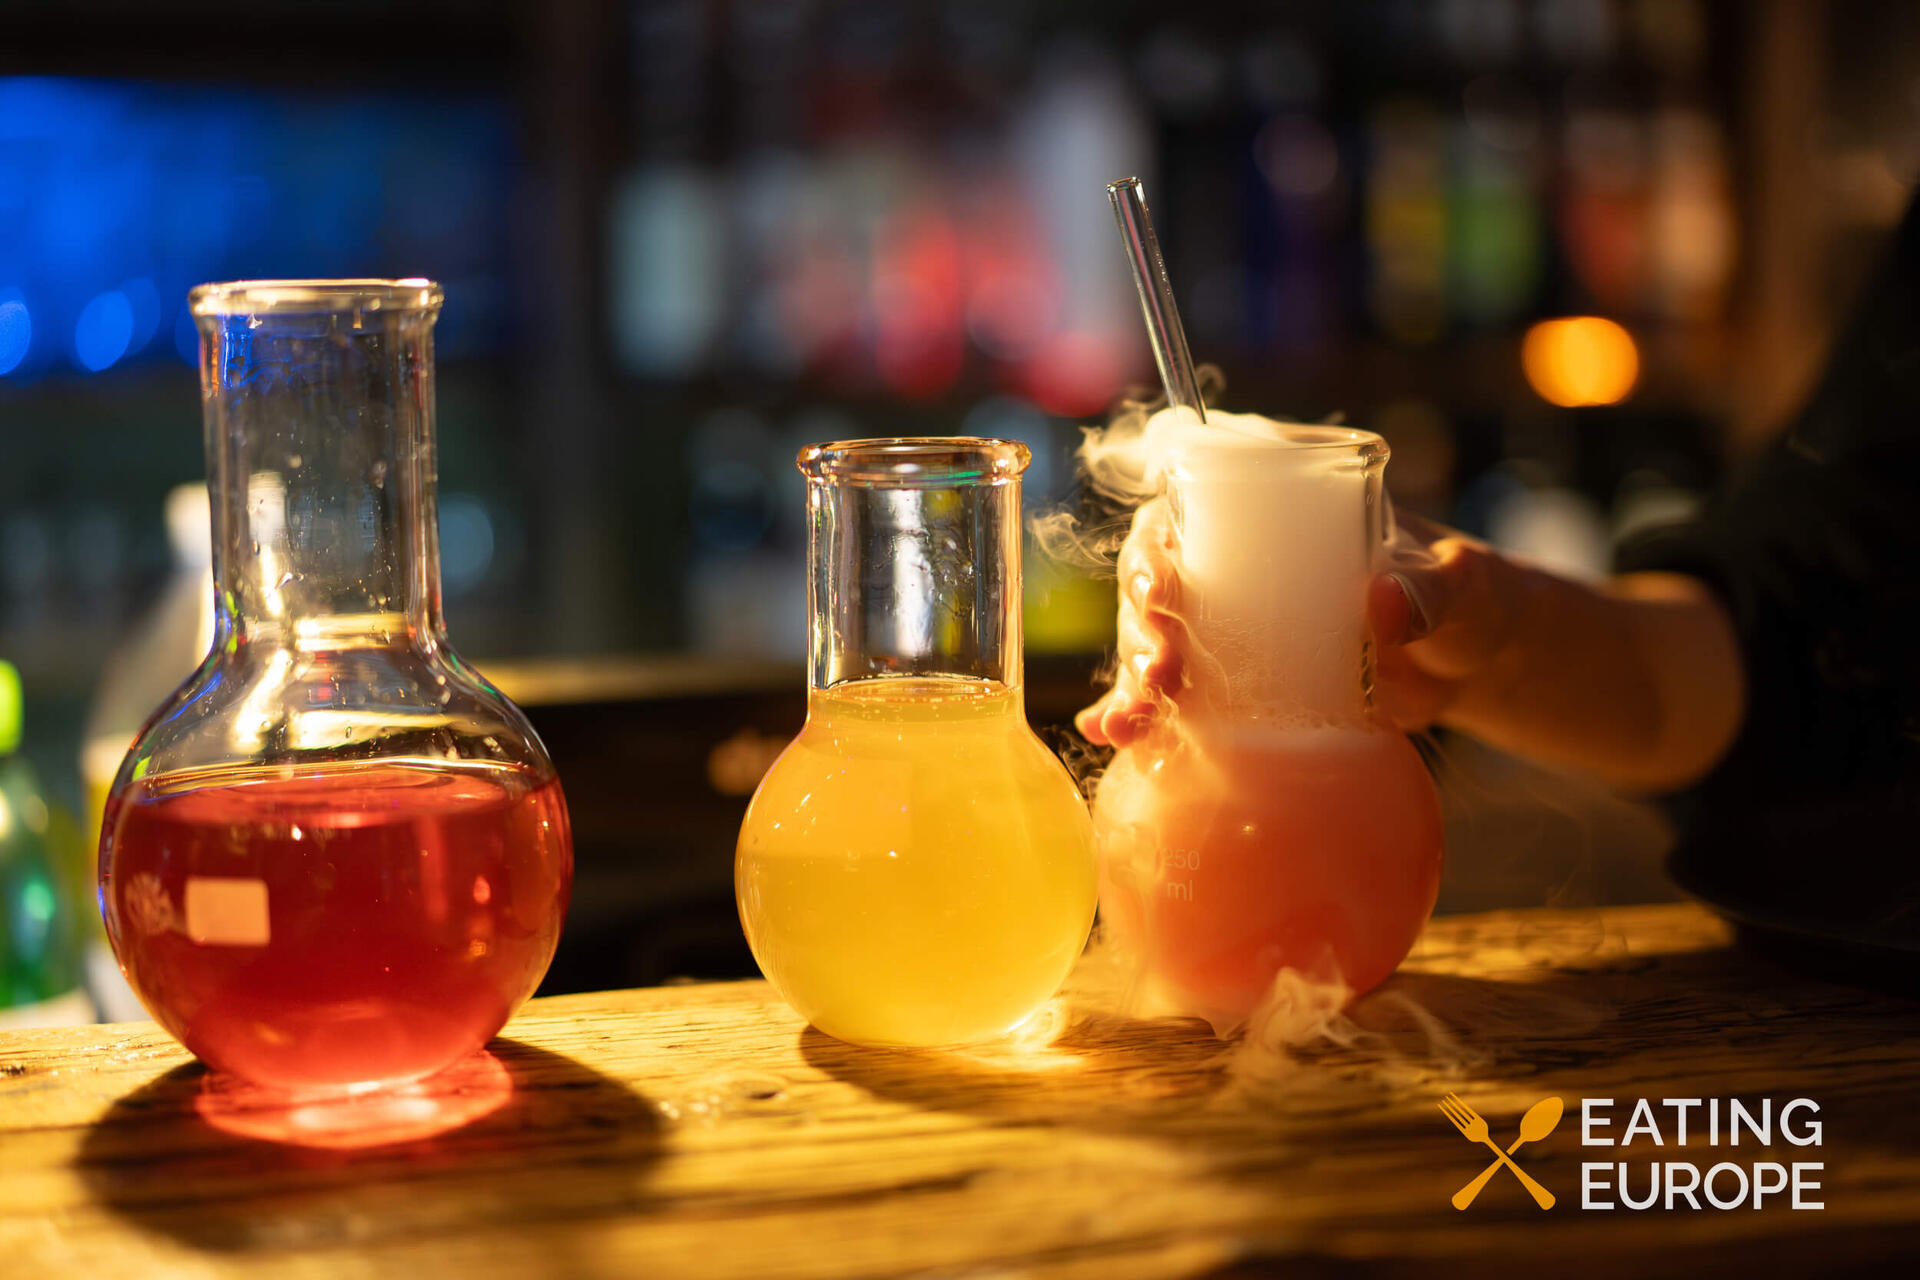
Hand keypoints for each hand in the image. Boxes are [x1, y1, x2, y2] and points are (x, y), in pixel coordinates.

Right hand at [1076, 503, 1528, 743]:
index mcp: (1274, 512)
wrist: (1469, 662)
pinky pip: (1179, 696)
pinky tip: (1112, 738)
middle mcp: (1235, 563)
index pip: (1188, 510)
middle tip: (1159, 671)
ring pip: (1157, 641)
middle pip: (1157, 581)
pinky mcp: (1238, 681)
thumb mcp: (1454, 584)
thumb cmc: (1462, 595)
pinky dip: (1143, 716)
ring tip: (1131, 724)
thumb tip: (1381, 602)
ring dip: (1133, 679)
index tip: (1157, 585)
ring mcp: (1231, 625)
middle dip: (1141, 627)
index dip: (1155, 544)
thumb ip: (1427, 591)